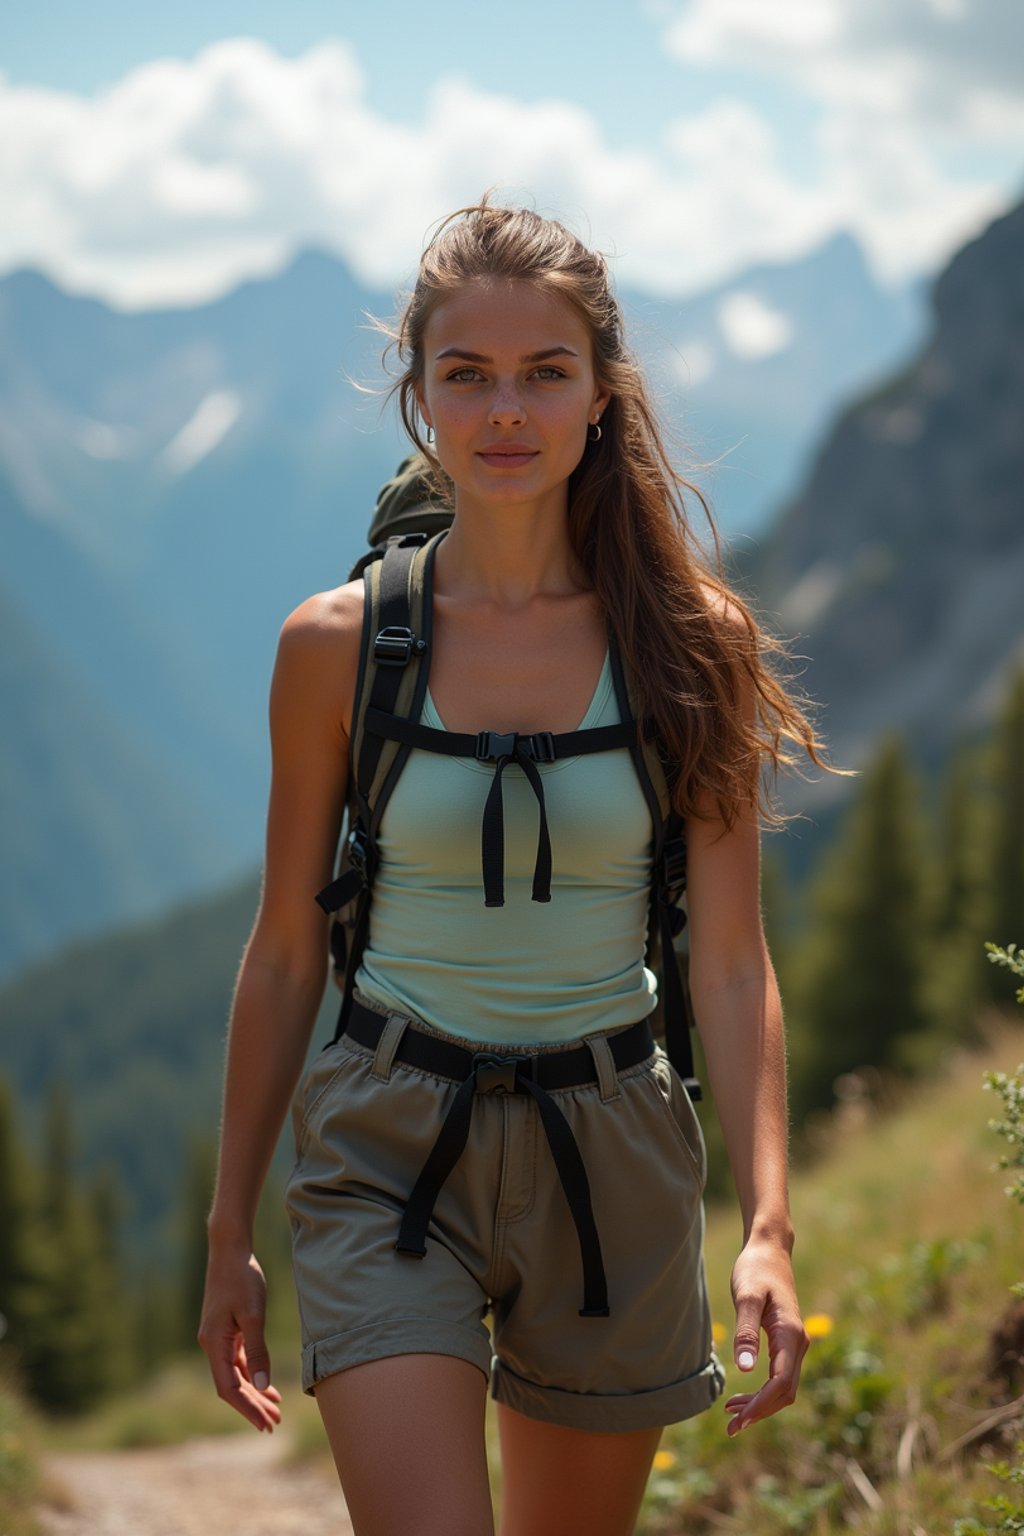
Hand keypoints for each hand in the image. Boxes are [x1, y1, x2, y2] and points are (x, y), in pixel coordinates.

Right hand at [197, 1246, 282, 1431]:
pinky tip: (266, 1384)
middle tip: (274, 1424)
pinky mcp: (226, 1330)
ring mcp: (218, 1338)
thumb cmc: (242, 1279)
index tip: (265, 1424)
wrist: (230, 1251)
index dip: (247, 1409)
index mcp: (213, 1344)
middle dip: (252, 1406)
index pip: (228, 1389)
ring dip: (254, 1392)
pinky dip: (252, 1373)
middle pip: (232, 1385)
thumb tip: (261, 1386)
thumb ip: (257, 1351)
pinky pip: (239, 1361)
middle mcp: (211, 1345)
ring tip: (275, 1409)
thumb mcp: (253, 1315)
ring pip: (236, 1374)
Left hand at [724, 1235, 809, 1436]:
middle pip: (785, 1392)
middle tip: (730, 1428)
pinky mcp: (786, 1343)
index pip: (781, 1383)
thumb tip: (744, 1370)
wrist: (769, 1250)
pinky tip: (741, 1397)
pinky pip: (779, 1377)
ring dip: (761, 1405)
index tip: (740, 1420)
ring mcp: (795, 1344)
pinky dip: (762, 1392)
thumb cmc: (755, 1270)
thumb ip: (746, 1332)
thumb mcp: (746, 1296)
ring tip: (731, 1417)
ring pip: (783, 1388)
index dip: (762, 1405)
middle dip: (760, 1412)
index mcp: (790, 1334)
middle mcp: (798, 1343)